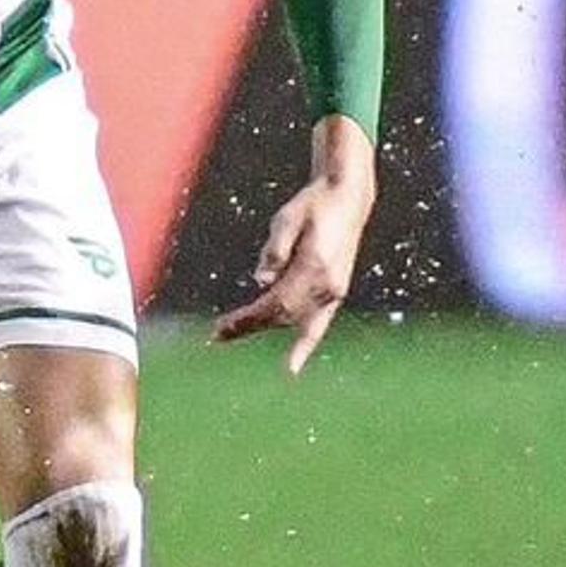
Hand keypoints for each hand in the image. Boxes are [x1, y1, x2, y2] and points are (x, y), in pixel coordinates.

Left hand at [216, 115, 377, 373]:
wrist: (348, 199)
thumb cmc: (314, 204)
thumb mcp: (288, 218)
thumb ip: (275, 249)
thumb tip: (261, 281)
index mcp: (314, 266)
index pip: (275, 302)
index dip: (248, 319)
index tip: (222, 328)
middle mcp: (327, 285)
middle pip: (282, 316)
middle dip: (249, 326)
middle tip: (216, 335)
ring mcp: (334, 291)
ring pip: (295, 321)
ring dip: (264, 329)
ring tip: (231, 334)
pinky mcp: (335, 292)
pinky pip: (317, 326)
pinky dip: (303, 346)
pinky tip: (292, 367)